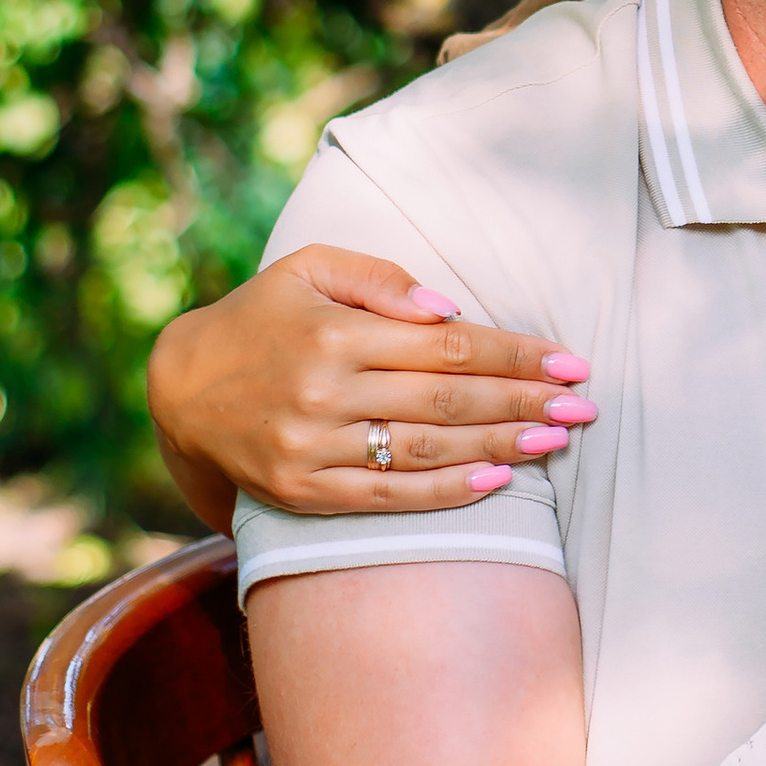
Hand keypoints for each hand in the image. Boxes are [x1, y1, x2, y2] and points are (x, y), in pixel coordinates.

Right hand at [146, 245, 597, 523]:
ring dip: (500, 448)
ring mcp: (313, 449)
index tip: (569, 362)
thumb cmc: (262, 317)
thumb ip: (379, 277)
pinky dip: (446, 491)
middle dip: (524, 403)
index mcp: (334, 331)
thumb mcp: (308, 268)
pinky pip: (387, 497)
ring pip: (426, 450)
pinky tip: (496, 482)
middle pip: (448, 401)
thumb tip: (448, 307)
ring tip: (554, 442)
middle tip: (584, 408)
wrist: (182, 390)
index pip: (447, 346)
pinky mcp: (304, 494)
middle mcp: (325, 392)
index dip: (514, 356)